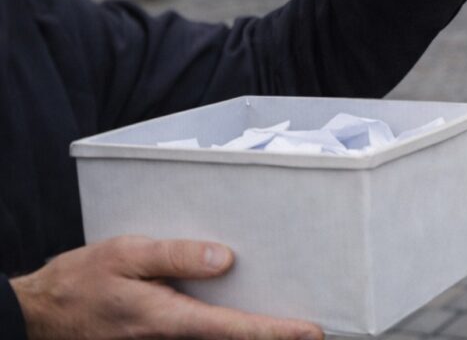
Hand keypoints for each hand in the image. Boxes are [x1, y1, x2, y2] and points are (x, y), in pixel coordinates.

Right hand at [11, 235, 322, 339]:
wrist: (39, 313)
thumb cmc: (80, 281)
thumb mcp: (125, 253)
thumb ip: (175, 256)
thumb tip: (224, 259)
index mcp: (165, 318)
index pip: (232, 328)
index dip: (275, 332)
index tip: (310, 332)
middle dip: (269, 335)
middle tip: (310, 327)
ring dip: (246, 332)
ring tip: (284, 320)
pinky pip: (194, 338)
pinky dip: (220, 329)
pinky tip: (238, 313)